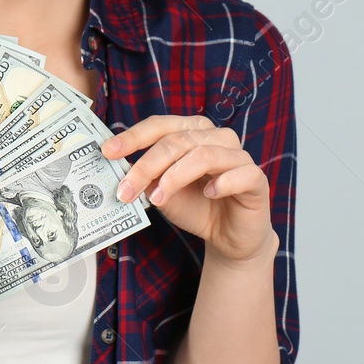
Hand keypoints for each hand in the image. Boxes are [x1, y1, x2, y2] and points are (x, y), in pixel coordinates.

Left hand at [103, 114, 276, 265]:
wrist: (229, 237)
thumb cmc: (198, 208)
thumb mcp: (164, 193)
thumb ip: (149, 179)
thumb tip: (122, 171)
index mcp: (193, 133)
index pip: (161, 125)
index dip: (134, 136)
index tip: (108, 151)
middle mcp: (217, 138)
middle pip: (177, 140)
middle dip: (147, 165)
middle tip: (126, 189)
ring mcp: (238, 156)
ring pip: (204, 154)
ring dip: (175, 176)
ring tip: (159, 198)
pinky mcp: (256, 178)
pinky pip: (240, 173)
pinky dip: (221, 183)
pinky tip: (208, 194)